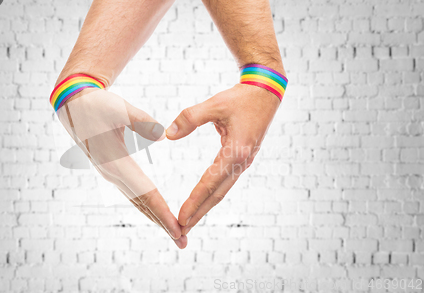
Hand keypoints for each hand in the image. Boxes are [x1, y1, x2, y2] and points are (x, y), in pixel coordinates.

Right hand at [57, 88, 186, 247]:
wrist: (73, 104)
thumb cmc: (97, 105)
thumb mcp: (119, 109)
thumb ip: (141, 121)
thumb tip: (162, 135)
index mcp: (116, 163)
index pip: (146, 194)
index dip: (163, 213)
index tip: (179, 230)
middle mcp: (113, 174)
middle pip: (143, 204)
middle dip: (163, 224)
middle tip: (183, 242)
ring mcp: (110, 173)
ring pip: (137, 201)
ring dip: (156, 217)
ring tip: (174, 232)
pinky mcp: (111, 169)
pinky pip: (132, 192)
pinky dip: (146, 205)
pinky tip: (155, 210)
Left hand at [166, 84, 280, 234]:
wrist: (267, 92)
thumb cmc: (241, 98)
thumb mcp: (215, 104)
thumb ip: (190, 118)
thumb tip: (168, 135)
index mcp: (235, 152)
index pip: (210, 183)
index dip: (194, 202)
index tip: (180, 218)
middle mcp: (241, 162)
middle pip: (217, 194)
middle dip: (199, 213)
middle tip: (181, 231)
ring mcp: (244, 162)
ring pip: (222, 190)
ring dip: (205, 206)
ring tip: (189, 221)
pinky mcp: (242, 158)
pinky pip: (225, 181)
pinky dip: (213, 194)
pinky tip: (203, 200)